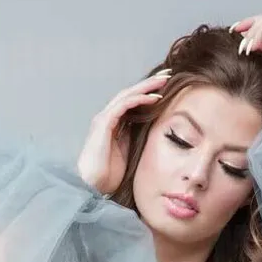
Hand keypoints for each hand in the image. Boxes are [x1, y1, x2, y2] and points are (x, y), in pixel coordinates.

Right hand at [76, 69, 171, 194]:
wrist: (93, 186)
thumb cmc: (109, 174)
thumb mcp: (128, 152)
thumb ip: (136, 138)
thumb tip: (154, 131)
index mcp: (114, 123)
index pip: (132, 101)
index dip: (148, 92)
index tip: (167, 87)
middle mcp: (108, 117)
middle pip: (130, 93)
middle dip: (149, 83)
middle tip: (168, 74)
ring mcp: (104, 119)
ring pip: (127, 95)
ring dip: (146, 87)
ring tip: (163, 81)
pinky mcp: (103, 124)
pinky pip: (123, 106)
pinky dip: (139, 100)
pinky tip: (153, 98)